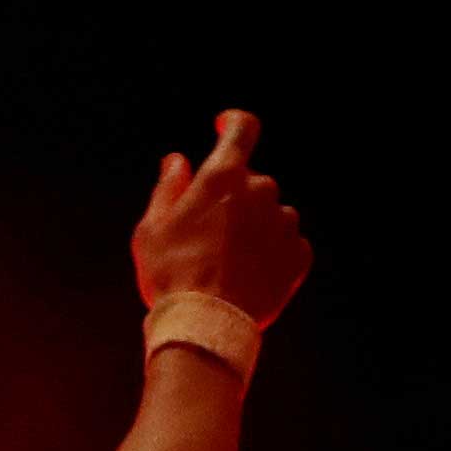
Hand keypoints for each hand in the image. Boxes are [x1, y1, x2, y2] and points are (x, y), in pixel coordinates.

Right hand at [131, 110, 308, 323]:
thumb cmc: (172, 275)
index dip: (233, 123)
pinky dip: (271, 253)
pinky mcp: (297, 256)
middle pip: (251, 180)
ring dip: (253, 227)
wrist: (206, 327)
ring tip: (227, 261)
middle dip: (232, 197)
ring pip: (271, 213)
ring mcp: (283, 224)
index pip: (242, 129)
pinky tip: (247, 274)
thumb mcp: (152, 228)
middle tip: (206, 232)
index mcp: (223, 177)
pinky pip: (287, 244)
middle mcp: (261, 192)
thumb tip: (177, 162)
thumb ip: (168, 187)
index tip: (224, 126)